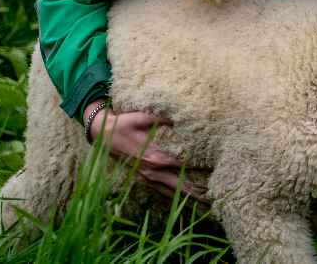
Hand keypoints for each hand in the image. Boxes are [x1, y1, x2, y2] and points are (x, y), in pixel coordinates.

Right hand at [85, 100, 207, 201]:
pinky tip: (184, 201)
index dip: (196, 168)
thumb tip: (182, 113)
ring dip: (186, 197)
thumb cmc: (124, 123)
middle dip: (194, 192)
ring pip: (169, 191)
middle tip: (212, 198)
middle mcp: (151, 171)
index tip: (213, 170)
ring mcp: (146, 177)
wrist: (103, 134)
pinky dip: (173, 196)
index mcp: (153, 156)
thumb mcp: (142, 116)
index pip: (180, 164)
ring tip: (204, 203)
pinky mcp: (143, 179)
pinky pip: (160, 191)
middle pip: (177, 185)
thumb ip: (162, 116)